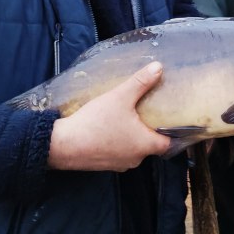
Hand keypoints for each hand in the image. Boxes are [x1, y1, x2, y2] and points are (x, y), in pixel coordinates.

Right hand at [47, 62, 169, 171]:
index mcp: (145, 145)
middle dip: (149, 129)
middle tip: (147, 111)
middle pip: (150, 145)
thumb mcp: (120, 97)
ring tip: (129, 117)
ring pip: (133, 149)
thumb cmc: (96, 122)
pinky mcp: (104, 165)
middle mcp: (136, 159)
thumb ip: (141, 83)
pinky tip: (110, 127)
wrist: (62, 145)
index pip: (168, 142)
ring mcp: (119, 165)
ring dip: (132, 136)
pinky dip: (118, 141)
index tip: (169, 117)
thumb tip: (158, 67)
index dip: (170, 130)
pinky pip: (118, 152)